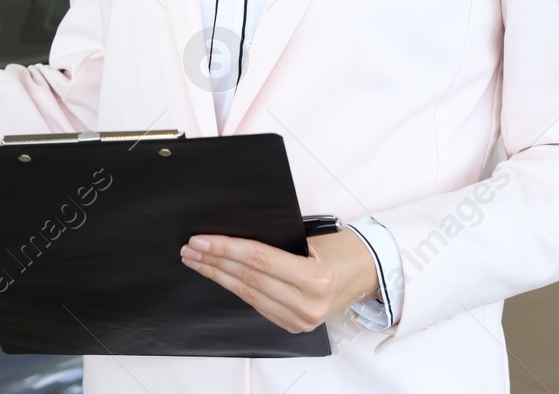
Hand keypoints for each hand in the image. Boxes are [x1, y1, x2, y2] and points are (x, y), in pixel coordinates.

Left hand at [179, 229, 378, 332]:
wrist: (368, 273)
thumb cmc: (342, 249)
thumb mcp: (313, 238)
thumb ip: (277, 240)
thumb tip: (234, 234)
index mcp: (314, 277)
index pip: (258, 259)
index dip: (226, 249)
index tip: (200, 240)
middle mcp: (307, 303)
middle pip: (248, 278)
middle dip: (214, 262)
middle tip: (190, 249)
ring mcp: (300, 319)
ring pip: (248, 294)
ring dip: (218, 276)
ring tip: (196, 261)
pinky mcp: (295, 325)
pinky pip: (257, 304)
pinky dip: (236, 288)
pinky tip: (220, 276)